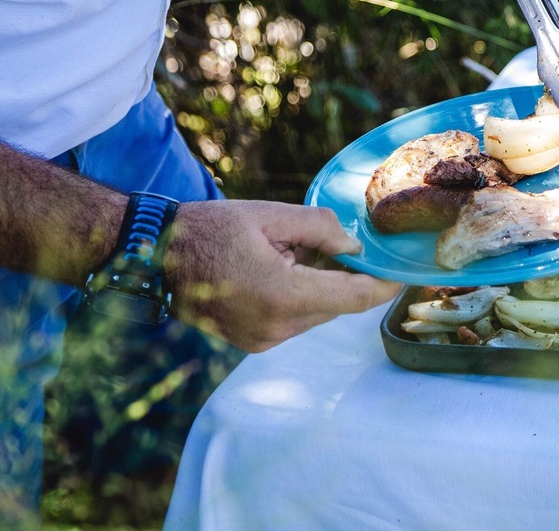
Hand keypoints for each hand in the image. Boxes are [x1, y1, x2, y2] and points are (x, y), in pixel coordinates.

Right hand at [165, 200, 401, 351]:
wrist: (154, 256)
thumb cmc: (211, 229)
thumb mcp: (271, 215)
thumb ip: (322, 229)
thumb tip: (356, 247)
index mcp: (284, 296)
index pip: (355, 298)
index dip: (385, 286)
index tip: (404, 275)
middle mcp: (277, 328)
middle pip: (337, 306)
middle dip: (347, 278)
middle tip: (341, 245)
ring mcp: (263, 341)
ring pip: (316, 314)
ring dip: (319, 288)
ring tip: (293, 254)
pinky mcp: (253, 343)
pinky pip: (294, 321)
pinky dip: (299, 299)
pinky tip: (280, 271)